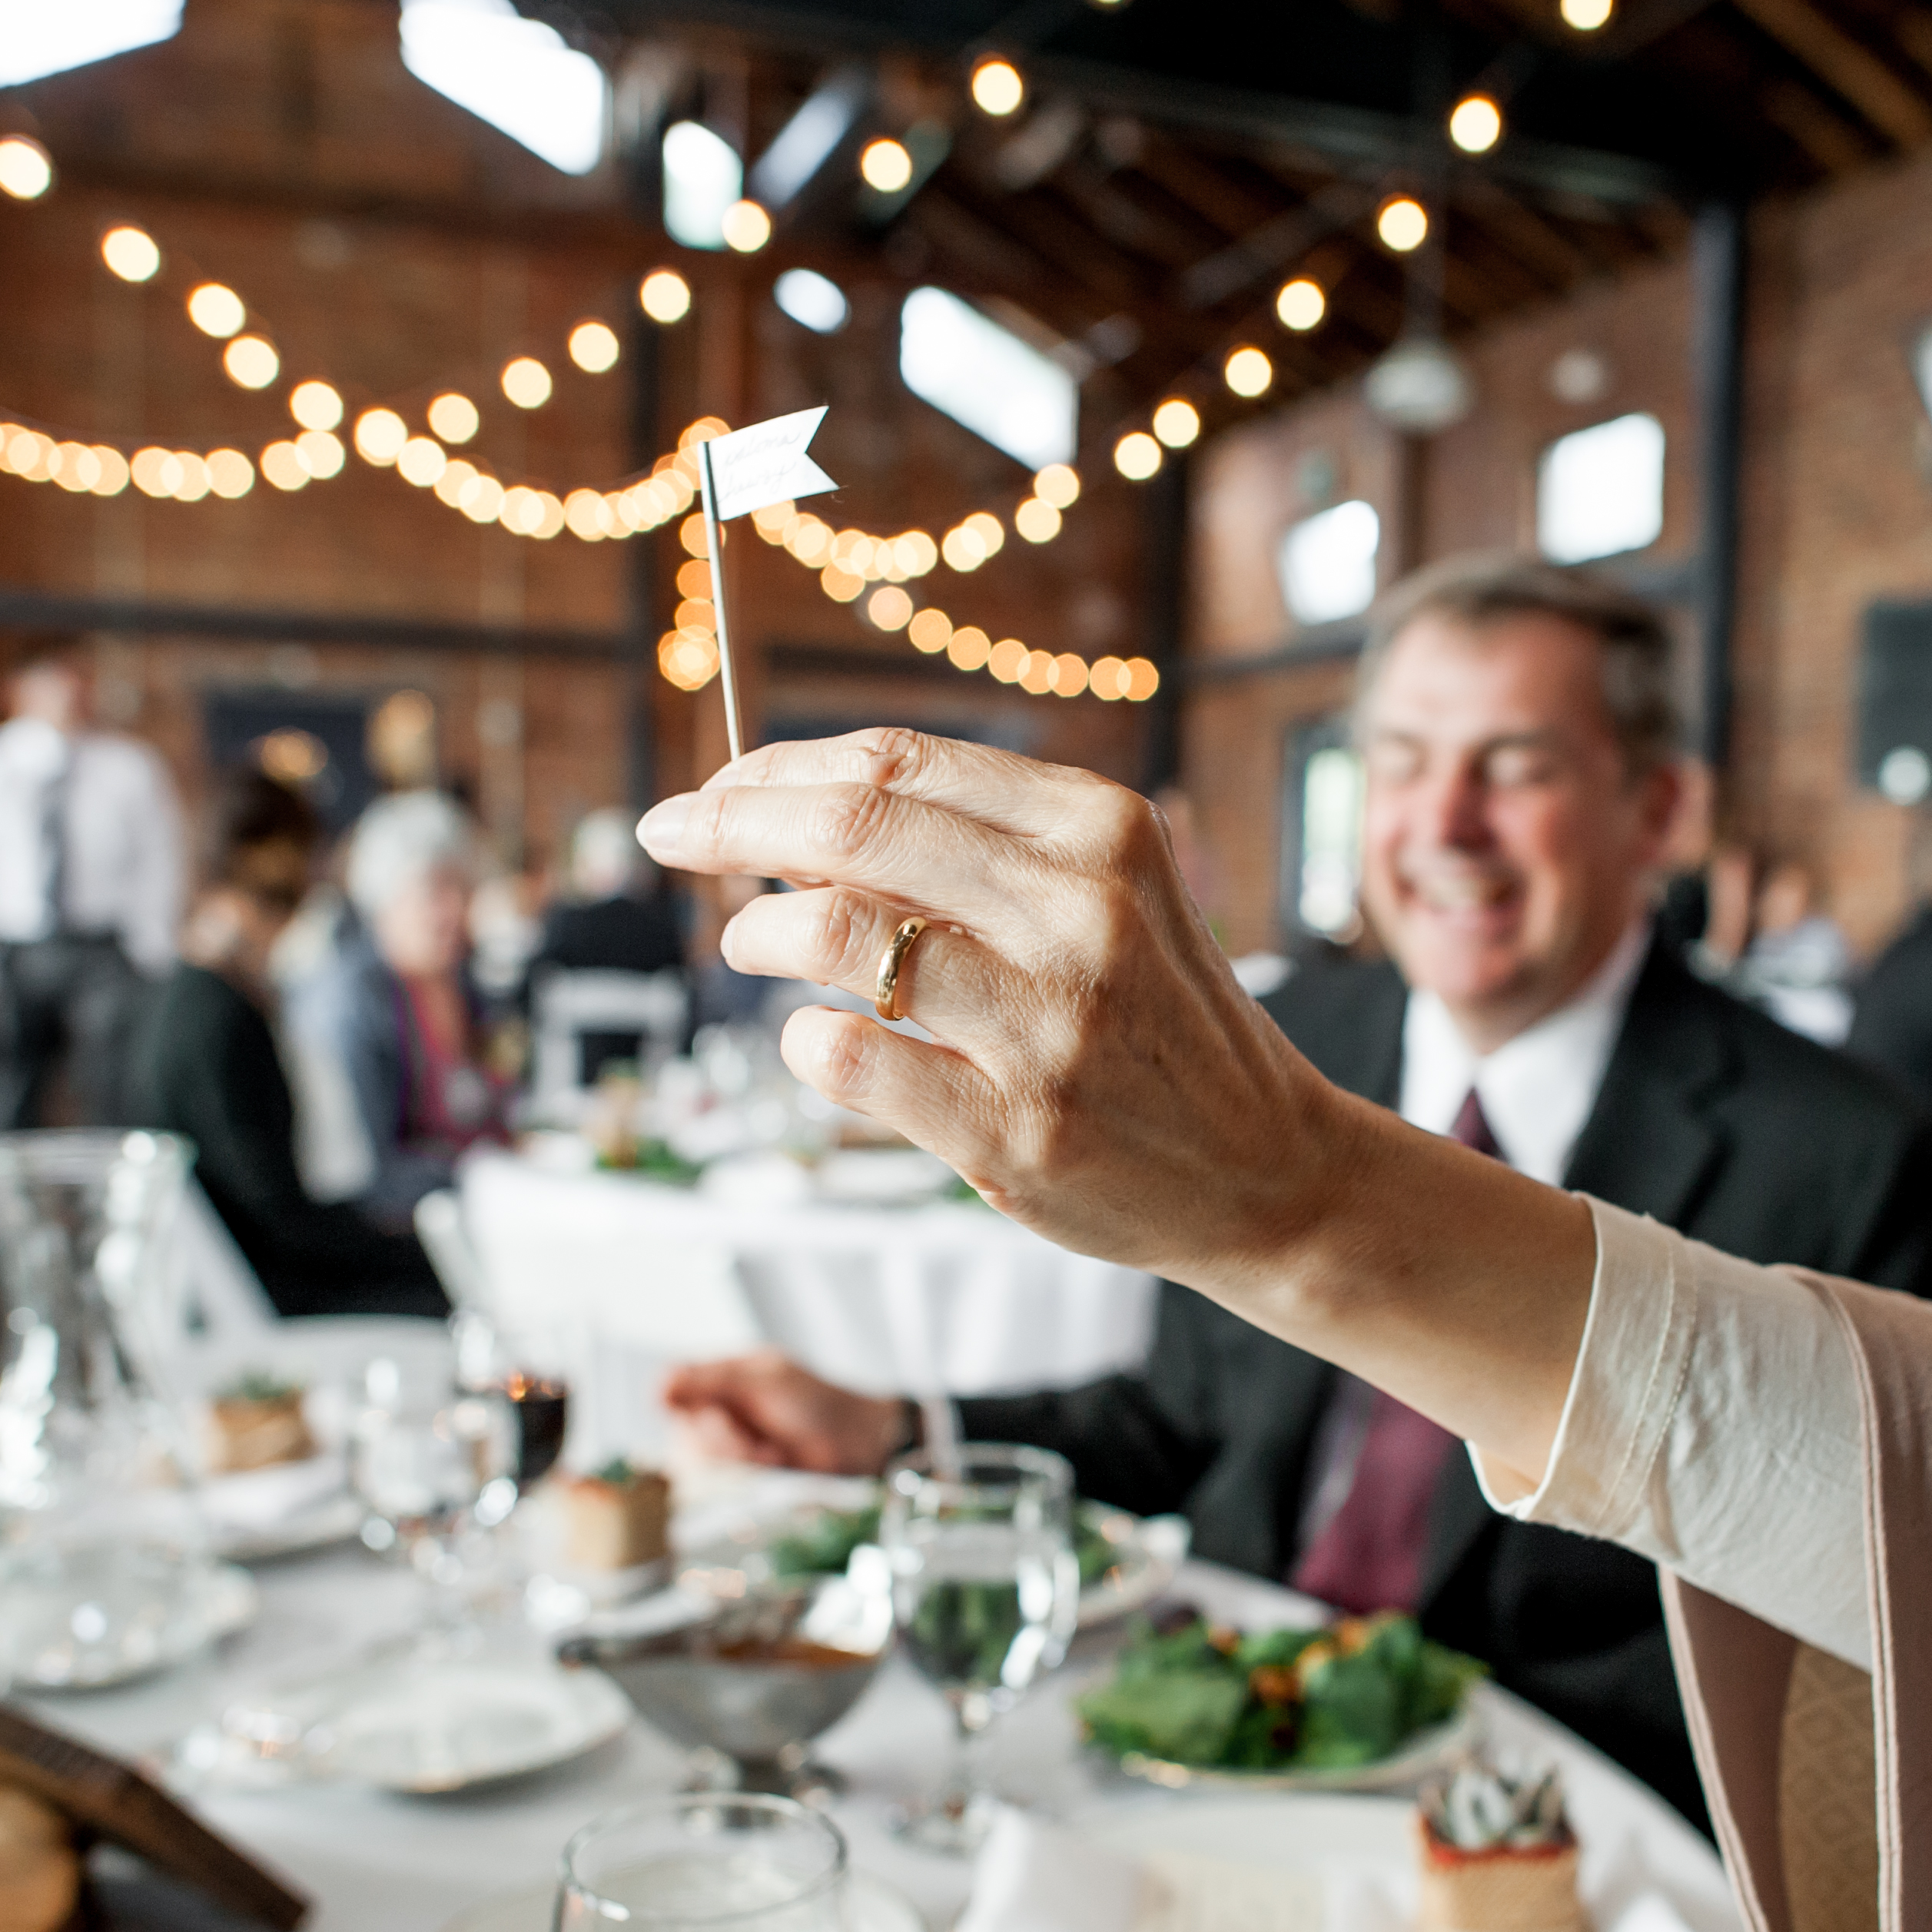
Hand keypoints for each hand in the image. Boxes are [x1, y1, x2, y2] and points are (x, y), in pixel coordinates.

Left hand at [634, 730, 1596, 1482]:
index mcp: (1102, 831)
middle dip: (732, 821)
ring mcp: (1048, 1024)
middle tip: (669, 833)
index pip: (898, 765)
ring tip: (755, 942)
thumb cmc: (1154, 1018)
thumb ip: (974, 850)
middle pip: (853, 829)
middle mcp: (1081, 913)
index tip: (715, 786)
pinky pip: (846, 1056)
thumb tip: (792, 812)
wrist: (1261, 1166)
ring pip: (837, 936)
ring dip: (761, 932)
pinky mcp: (1012, 1127)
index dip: (780, 767)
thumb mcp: (1103, 896)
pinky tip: (819, 1042)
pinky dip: (803, 1042)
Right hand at [664, 1350, 903, 1474]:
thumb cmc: (820, 1403)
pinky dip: (747, 1473)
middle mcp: (725, 1404)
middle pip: (685, 1428)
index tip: (707, 1416)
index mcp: (728, 1372)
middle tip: (753, 1440)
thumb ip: (710, 1380)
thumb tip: (660, 1383)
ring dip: (736, 1458)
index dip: (682, 1404)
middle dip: (719, 1439)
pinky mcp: (745, 1468)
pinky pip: (724, 1476)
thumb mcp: (764, 1382)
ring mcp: (734, 1438)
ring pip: (702, 1457)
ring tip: (771, 1452)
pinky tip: (773, 1464)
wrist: (861, 1443)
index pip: (677, 1384)